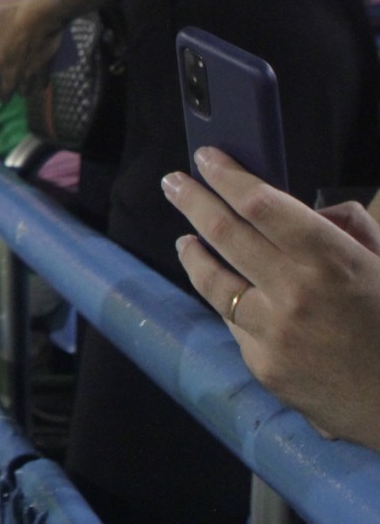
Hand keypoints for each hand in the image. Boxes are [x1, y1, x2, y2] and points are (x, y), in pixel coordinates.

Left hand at [0, 0, 61, 102]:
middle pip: (3, 95)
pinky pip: (40, 84)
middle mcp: (9, 73)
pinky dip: (37, 85)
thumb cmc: (10, 16)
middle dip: (0, 94)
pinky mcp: (43, 68)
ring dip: (18, 90)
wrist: (43, 14)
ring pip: (23, 92)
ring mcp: (27, 72)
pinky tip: (36, 80)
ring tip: (16, 84)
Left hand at [166, 150, 379, 451]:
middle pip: (225, 234)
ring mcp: (273, 332)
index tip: (206, 158)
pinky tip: (224, 291)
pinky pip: (234, 321)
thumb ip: (350, 230)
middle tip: (173, 183)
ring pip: (213, 281)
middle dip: (193, 201)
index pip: (262, 205)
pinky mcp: (262, 365)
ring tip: (185, 239)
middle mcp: (296, 294)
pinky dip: (227, 301)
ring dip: (193, 253)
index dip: (228, 178)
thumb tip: (310, 210)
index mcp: (334, 261)